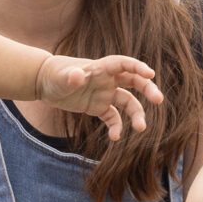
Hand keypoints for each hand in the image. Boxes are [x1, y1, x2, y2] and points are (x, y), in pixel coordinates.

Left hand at [34, 53, 162, 140]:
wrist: (44, 83)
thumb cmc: (53, 75)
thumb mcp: (61, 77)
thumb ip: (70, 77)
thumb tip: (77, 76)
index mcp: (101, 68)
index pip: (124, 64)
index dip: (138, 67)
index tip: (150, 74)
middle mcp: (107, 80)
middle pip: (134, 82)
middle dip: (148, 90)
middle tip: (158, 100)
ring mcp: (104, 94)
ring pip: (128, 102)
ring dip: (136, 114)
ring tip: (141, 128)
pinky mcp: (98, 107)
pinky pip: (113, 117)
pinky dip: (116, 127)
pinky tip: (115, 138)